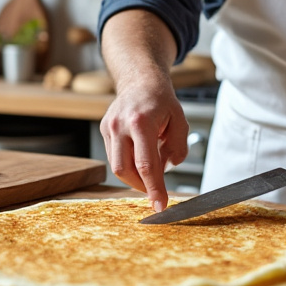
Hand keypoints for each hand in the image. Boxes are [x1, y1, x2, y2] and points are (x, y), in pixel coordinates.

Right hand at [99, 74, 188, 211]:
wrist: (139, 80)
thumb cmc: (160, 99)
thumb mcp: (180, 121)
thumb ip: (178, 147)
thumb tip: (167, 168)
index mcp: (141, 121)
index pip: (146, 165)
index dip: (154, 188)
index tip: (160, 205)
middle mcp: (121, 125)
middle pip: (125, 170)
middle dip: (141, 186)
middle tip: (155, 191)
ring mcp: (109, 127)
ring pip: (117, 167)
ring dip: (134, 177)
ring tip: (149, 172)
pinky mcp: (104, 130)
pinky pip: (114, 157)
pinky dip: (128, 164)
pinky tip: (139, 157)